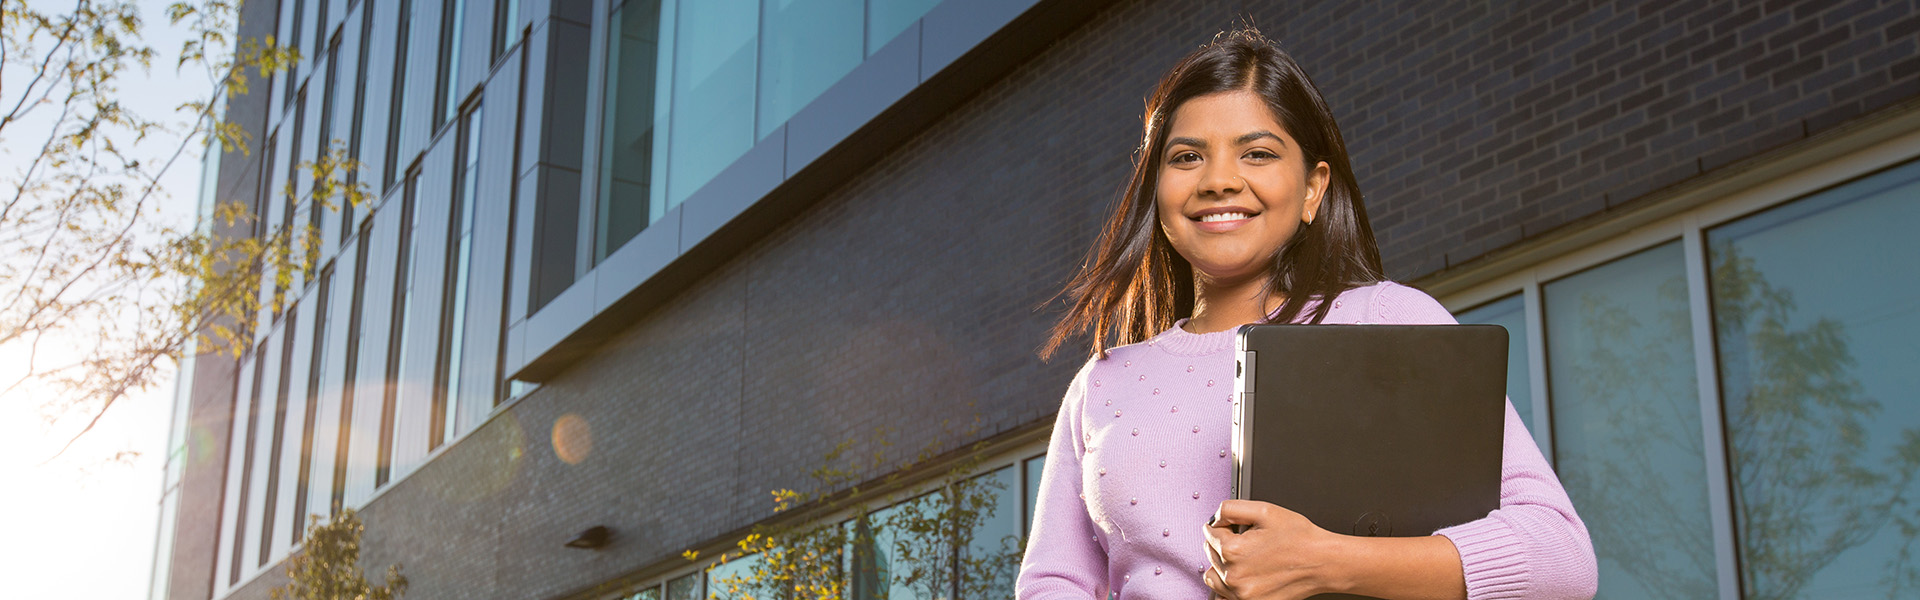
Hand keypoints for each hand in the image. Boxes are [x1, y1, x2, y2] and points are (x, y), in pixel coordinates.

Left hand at [1201, 499, 1341, 599]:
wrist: (1323, 562)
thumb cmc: (1300, 537)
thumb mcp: (1265, 510)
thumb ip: (1231, 508)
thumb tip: (1215, 518)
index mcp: (1234, 550)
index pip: (1209, 532)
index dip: (1221, 525)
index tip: (1232, 525)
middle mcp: (1234, 575)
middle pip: (1210, 553)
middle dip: (1222, 542)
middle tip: (1244, 539)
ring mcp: (1242, 593)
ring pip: (1212, 576)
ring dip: (1220, 564)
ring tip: (1240, 557)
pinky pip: (1223, 597)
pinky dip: (1227, 587)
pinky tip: (1240, 576)